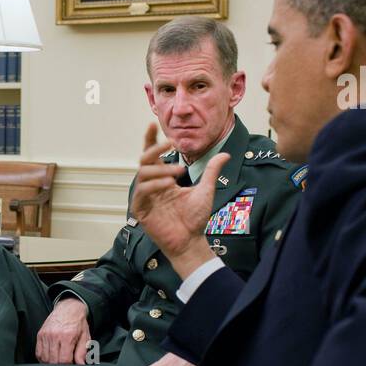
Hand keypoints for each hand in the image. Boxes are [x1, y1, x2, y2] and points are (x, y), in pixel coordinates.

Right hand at [35, 299, 92, 364]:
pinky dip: (43, 358)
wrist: (69, 308)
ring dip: (50, 363)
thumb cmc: (77, 322)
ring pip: (44, 358)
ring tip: (58, 360)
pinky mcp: (40, 335)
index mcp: (67, 337)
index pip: (64, 360)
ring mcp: (45, 335)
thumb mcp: (84, 337)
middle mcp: (54, 336)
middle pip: (53, 361)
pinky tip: (50, 357)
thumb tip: (81, 365)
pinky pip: (38, 352)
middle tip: (65, 362)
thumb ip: (82, 352)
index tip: (71, 364)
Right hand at [132, 121, 227, 278]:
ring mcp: (145, 197)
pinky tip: (168, 184)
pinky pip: (142, 191)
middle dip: (156, 149)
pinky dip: (154, 184)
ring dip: (159, 168)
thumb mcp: (206, 190)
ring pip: (143, 173)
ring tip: (178, 172)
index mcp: (163, 179)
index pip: (153, 156)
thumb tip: (225, 154)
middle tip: (172, 144)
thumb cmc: (196, 218)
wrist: (191, 240)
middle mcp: (152, 185)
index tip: (152, 124)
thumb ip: (212, 172)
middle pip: (145, 160)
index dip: (151, 140)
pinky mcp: (140, 209)